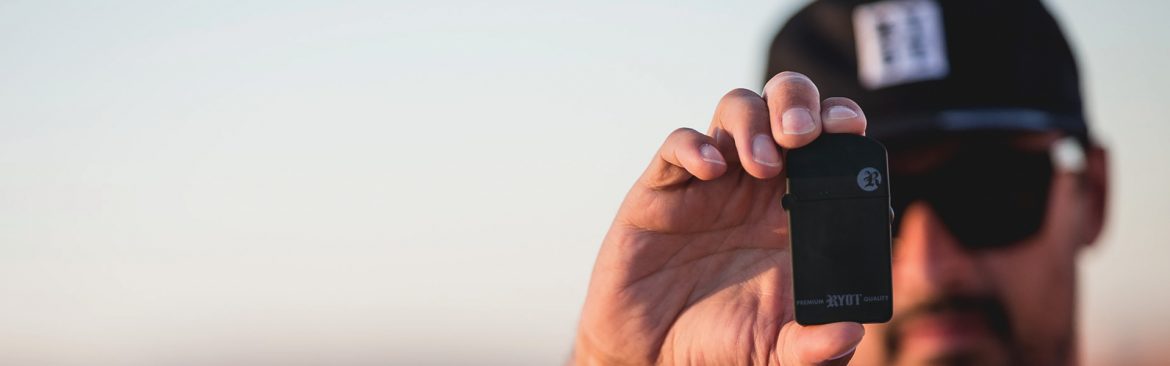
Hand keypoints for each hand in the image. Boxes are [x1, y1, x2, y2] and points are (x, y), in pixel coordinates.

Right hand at [573, 72, 869, 365]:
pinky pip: (678, 144)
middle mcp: (756, 186)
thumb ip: (814, 347)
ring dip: (753, 121)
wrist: (650, 356)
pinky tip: (710, 170)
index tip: (849, 130)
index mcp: (796, 210)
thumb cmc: (719, 344)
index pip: (827, 144)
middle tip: (802, 134)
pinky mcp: (662, 190)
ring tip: (761, 162)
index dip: (839, 123)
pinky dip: (695, 146)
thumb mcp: (776, 353)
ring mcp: (709, 183)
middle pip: (784, 107)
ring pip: (735, 110)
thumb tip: (850, 333)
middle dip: (799, 102)